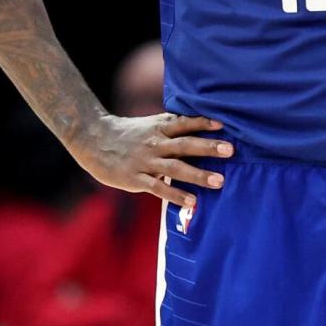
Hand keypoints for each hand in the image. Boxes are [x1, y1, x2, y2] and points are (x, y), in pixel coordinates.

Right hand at [71, 112, 233, 207]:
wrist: (94, 140)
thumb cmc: (128, 133)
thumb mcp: (150, 124)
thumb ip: (172, 126)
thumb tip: (199, 125)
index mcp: (159, 127)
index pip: (184, 123)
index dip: (203, 123)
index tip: (223, 124)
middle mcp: (155, 143)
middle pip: (185, 144)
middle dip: (208, 147)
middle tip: (231, 150)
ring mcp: (146, 161)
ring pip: (176, 168)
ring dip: (199, 175)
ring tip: (220, 182)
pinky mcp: (136, 179)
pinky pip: (159, 188)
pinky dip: (176, 195)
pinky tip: (192, 202)